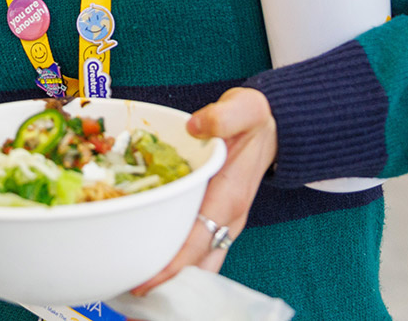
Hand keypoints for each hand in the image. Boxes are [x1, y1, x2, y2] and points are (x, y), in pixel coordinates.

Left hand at [129, 87, 278, 294]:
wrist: (274, 127)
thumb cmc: (254, 118)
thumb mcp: (244, 107)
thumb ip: (222, 115)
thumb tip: (196, 127)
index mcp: (230, 197)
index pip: (198, 240)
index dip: (171, 265)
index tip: (144, 284)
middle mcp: (228, 218)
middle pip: (197, 266)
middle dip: (168, 289)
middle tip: (132, 306)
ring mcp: (223, 223)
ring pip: (198, 266)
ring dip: (171, 285)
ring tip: (135, 302)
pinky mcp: (216, 220)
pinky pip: (196, 252)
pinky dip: (176, 268)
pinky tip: (150, 275)